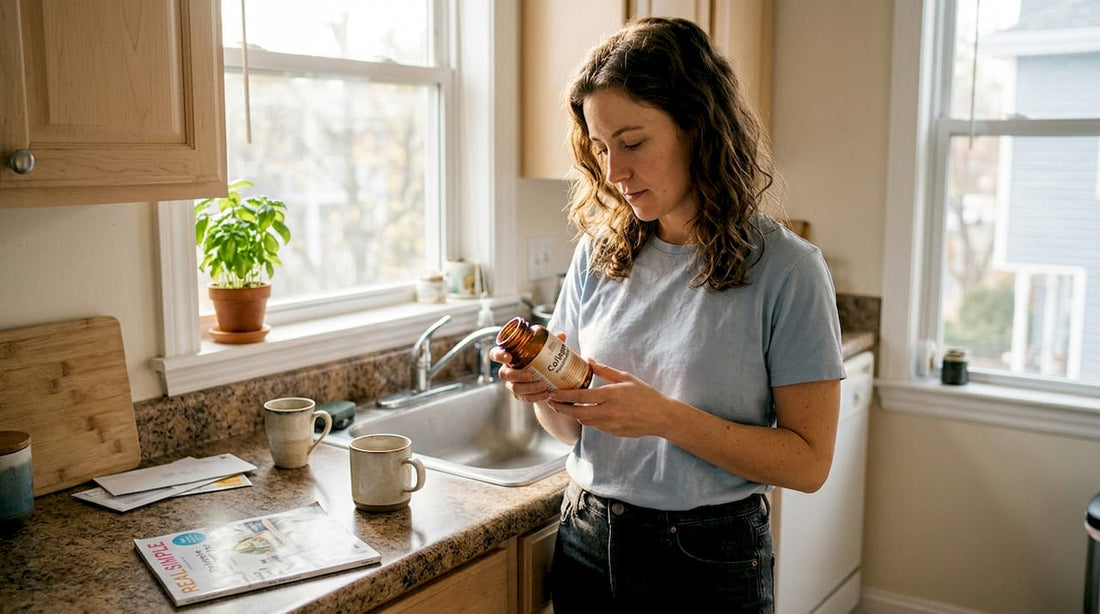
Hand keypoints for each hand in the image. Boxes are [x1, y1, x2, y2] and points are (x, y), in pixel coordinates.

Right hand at [489, 332, 570, 403]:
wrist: (547, 380)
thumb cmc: (541, 360)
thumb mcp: (546, 350)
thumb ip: (551, 343)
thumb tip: (561, 335)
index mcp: (510, 356)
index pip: (496, 354)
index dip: (499, 355)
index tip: (509, 357)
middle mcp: (508, 371)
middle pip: (504, 374)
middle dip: (516, 375)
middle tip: (529, 374)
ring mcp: (513, 384)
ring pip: (515, 388)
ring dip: (529, 388)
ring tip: (544, 386)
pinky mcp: (521, 396)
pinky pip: (525, 398)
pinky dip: (535, 397)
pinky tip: (546, 395)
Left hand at [545, 359, 675, 437]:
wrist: (660, 417)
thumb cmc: (645, 394)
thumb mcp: (626, 378)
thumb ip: (605, 370)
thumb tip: (588, 360)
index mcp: (611, 395)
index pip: (581, 396)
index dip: (563, 395)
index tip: (552, 393)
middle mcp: (608, 411)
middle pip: (577, 412)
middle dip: (561, 408)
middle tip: (551, 403)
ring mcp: (610, 424)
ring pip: (584, 421)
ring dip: (573, 414)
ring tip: (564, 407)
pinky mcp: (612, 432)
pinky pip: (594, 426)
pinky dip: (587, 419)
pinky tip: (584, 412)